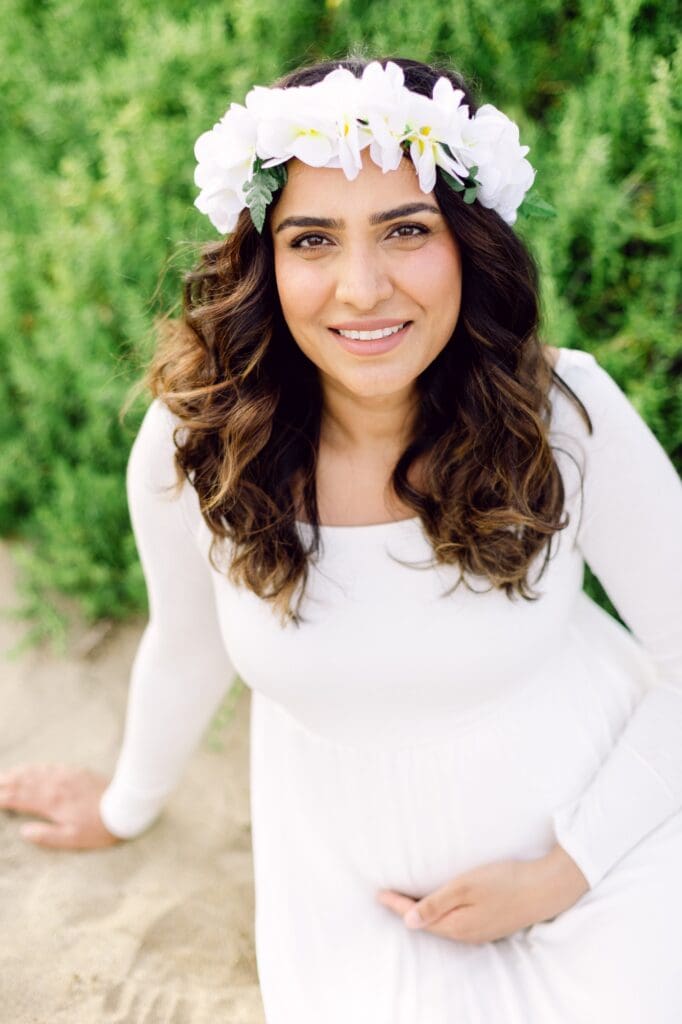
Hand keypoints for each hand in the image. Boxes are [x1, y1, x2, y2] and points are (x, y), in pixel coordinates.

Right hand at [0, 763, 119, 849]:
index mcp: (50, 803)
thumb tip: (24, 831)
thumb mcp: (72, 839)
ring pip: (34, 772)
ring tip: (3, 776)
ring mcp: (65, 776)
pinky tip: (30, 768)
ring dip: (16, 773)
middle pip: (22, 782)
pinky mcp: (75, 771)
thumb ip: (46, 836)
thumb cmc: (99, 827)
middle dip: (3, 783)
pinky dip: (34, 767)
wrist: (124, 805)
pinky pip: (49, 766)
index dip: (1, 798)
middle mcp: (54, 786)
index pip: (18, 798)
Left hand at [376, 844, 589, 944]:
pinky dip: (443, 913)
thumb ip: (436, 904)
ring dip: (425, 912)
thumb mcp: (465, 887)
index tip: (378, 894)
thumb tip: (407, 922)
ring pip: (444, 924)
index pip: (418, 916)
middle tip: (387, 898)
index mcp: (457, 925)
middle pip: (429, 923)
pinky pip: (458, 922)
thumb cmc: (505, 881)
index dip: (396, 904)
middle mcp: (467, 934)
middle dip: (407, 911)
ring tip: (408, 900)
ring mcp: (481, 931)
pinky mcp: (491, 924)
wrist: (546, 888)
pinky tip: (442, 906)